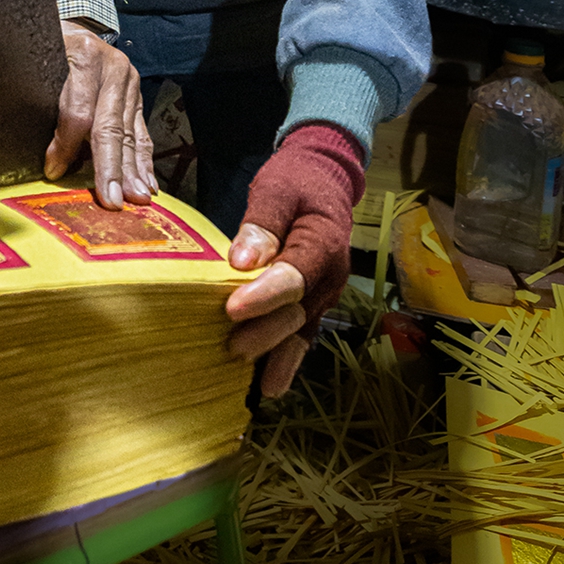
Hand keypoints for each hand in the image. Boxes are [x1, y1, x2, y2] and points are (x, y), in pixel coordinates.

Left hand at [44, 23, 156, 210]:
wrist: (72, 25)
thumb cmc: (47, 49)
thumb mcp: (37, 65)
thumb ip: (39, 103)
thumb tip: (48, 160)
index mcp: (84, 54)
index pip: (78, 110)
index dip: (65, 144)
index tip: (53, 170)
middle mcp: (113, 66)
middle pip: (109, 125)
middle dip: (109, 166)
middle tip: (110, 198)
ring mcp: (129, 80)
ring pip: (128, 132)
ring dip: (132, 170)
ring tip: (134, 198)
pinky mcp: (137, 94)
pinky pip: (140, 131)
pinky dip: (142, 159)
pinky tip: (147, 182)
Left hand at [224, 122, 363, 395]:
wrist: (324, 179)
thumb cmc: (296, 181)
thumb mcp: (276, 190)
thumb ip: (260, 225)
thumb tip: (242, 260)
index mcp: (323, 243)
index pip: (294, 277)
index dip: (265, 296)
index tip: (233, 309)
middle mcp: (330, 275)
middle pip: (298, 310)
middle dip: (266, 331)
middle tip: (233, 347)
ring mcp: (325, 293)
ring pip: (302, 328)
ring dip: (278, 353)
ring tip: (258, 384)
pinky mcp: (314, 302)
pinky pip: (303, 333)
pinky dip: (288, 358)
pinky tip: (271, 384)